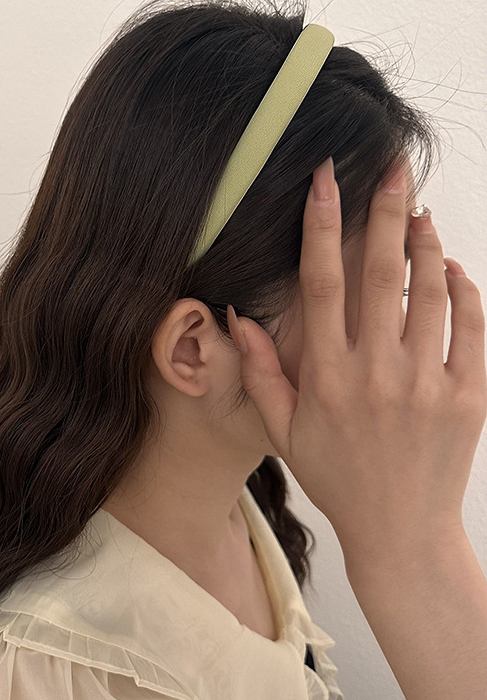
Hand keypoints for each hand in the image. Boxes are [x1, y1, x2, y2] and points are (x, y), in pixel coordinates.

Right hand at [227, 156, 486, 557]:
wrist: (400, 531)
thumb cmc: (336, 478)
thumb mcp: (284, 432)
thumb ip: (262, 372)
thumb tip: (237, 317)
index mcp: (328, 379)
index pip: (322, 287)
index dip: (322, 228)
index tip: (325, 182)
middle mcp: (377, 374)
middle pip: (381, 276)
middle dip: (384, 213)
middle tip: (392, 168)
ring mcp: (428, 384)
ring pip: (432, 294)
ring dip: (425, 244)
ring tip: (418, 209)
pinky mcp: (468, 397)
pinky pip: (473, 330)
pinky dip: (467, 291)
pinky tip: (453, 266)